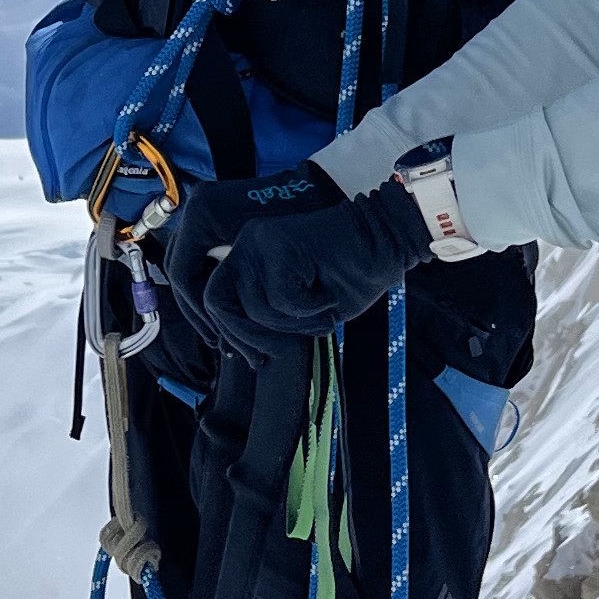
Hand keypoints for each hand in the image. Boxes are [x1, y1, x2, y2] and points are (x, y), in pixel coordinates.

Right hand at [159, 163, 342, 344]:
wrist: (314, 191)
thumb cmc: (293, 220)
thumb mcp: (261, 255)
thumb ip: (232, 283)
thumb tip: (218, 321)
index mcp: (202, 215)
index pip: (182, 275)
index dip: (197, 310)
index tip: (214, 333)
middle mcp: (195, 208)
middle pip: (179, 270)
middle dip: (195, 308)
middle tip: (214, 336)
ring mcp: (202, 210)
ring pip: (187, 265)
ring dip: (200, 297)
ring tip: (219, 326)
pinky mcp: (212, 215)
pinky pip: (198, 255)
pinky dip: (208, 280)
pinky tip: (226, 303)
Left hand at [205, 177, 431, 347]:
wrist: (385, 244)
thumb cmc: (348, 275)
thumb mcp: (299, 308)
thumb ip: (267, 320)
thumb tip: (243, 351)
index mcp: (248, 257)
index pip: (214, 299)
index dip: (229, 334)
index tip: (252, 357)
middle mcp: (246, 244)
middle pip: (216, 301)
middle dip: (245, 336)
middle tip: (275, 352)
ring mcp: (258, 240)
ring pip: (253, 307)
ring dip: (291, 324)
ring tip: (319, 313)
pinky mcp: (277, 244)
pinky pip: (280, 299)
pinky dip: (308, 310)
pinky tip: (327, 296)